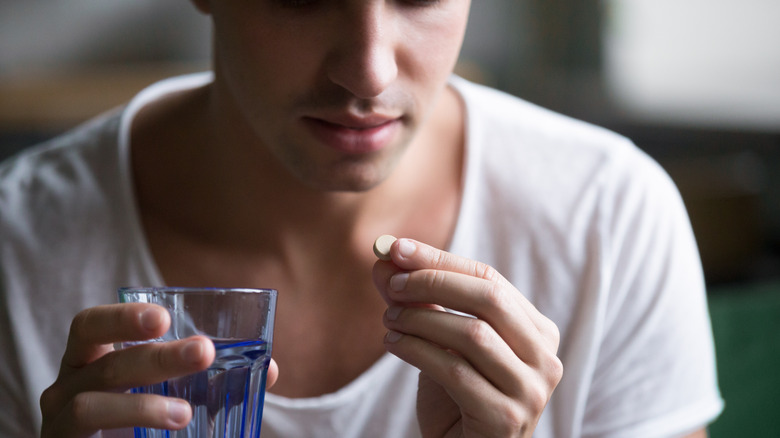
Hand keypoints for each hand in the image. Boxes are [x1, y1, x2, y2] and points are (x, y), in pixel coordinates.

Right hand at [39, 303, 279, 436]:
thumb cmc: (135, 423)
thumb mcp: (169, 395)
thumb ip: (212, 380)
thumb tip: (270, 368)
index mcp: (90, 360)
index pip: (91, 326)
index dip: (122, 317)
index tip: (164, 318)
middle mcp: (67, 385)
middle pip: (105, 362)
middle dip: (157, 357)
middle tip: (202, 352)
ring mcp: (60, 421)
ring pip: (91, 404)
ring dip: (142, 405)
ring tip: (185, 412)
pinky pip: (87, 433)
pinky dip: (130, 427)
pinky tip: (168, 428)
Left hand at [372, 238, 562, 437]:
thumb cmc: (458, 396)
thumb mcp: (441, 342)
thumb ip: (420, 301)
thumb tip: (385, 261)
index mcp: (538, 331)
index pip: (490, 279)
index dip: (441, 260)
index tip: (396, 247)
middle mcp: (544, 358)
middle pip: (489, 299)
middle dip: (433, 282)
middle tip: (391, 283)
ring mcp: (530, 390)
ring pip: (472, 335)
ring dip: (420, 318)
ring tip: (389, 318)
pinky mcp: (505, 418)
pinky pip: (455, 372)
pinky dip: (417, 351)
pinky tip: (394, 344)